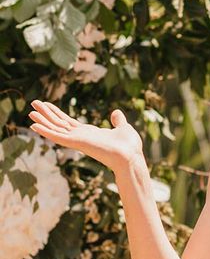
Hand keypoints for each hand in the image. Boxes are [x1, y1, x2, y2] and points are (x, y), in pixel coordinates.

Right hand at [28, 100, 144, 173]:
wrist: (130, 156)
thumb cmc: (128, 146)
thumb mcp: (122, 128)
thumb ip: (118, 121)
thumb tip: (116, 113)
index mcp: (89, 133)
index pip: (68, 122)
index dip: (57, 113)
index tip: (47, 105)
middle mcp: (80, 137)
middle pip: (59, 123)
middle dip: (46, 113)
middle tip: (33, 103)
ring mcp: (77, 140)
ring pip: (56, 128)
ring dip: (43, 120)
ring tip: (30, 111)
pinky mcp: (76, 143)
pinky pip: (58, 137)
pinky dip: (46, 131)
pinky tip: (34, 126)